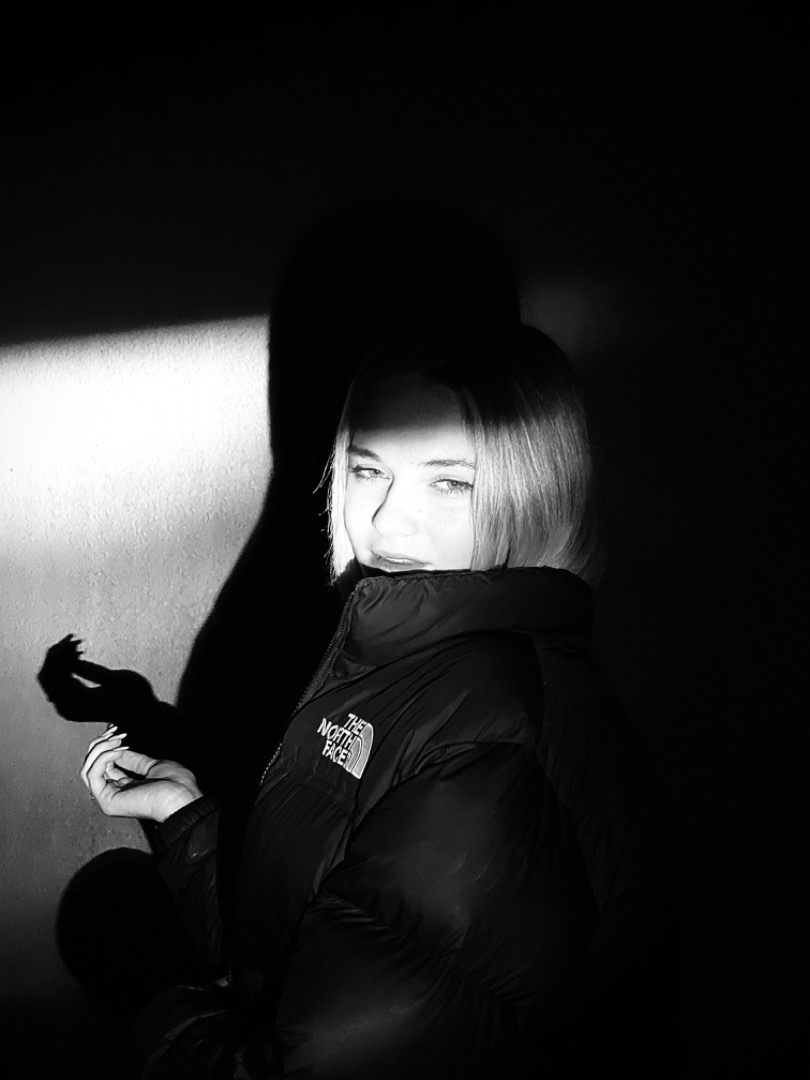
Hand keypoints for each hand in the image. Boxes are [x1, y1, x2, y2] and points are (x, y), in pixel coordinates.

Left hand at [38, 634, 162, 727]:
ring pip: (48, 678)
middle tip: (74, 638)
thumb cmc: (136, 696)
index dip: (62, 656)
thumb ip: (96, 672)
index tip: (76, 640)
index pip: (58, 678)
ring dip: (58, 658)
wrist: (139, 714)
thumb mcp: (123, 681)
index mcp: (80, 706)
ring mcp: (65, 706)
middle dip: (57, 654)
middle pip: (47, 677)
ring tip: (76, 644)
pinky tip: (76, 653)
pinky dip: (60, 664)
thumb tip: (74, 661)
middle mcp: (67, 709)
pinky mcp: (67, 701)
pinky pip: (54, 680)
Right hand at [81, 728, 202, 822]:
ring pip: (87, 769)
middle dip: (100, 744)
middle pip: (91, 766)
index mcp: (125, 789)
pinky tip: (118, 751)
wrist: (182, 797)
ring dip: (100, 749)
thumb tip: (118, 749)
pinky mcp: (107, 800)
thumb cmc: (176, 784)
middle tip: (115, 732)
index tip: (116, 730)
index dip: (106, 745)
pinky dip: (102, 758)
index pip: (103, 765)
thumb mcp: (152, 766)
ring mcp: (109, 799)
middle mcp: (114, 794)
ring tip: (117, 740)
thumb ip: (133, 760)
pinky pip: (92, 774)